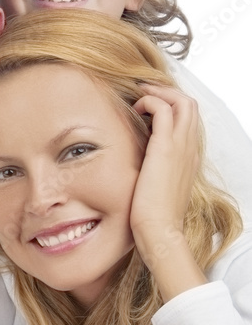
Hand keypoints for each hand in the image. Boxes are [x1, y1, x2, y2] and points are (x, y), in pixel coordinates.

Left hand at [129, 85, 205, 301]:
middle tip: (144, 94)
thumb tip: (137, 168)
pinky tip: (135, 110)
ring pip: (182, 101)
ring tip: (140, 97)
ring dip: (159, 92)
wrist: (160, 232)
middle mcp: (189, 150)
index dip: (171, 108)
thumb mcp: (156, 190)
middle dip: (166, 92)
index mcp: (188, 159)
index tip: (149, 107)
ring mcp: (181, 147)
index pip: (188, 122)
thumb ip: (153, 174)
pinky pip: (163, 109)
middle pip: (189, 105)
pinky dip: (149, 101)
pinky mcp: (165, 148)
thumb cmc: (153, 218)